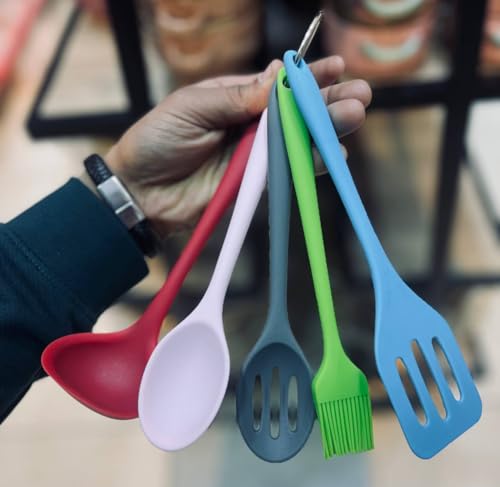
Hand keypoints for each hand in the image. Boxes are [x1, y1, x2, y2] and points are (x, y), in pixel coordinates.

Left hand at [104, 56, 371, 237]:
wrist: (143, 192)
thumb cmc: (158, 140)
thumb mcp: (192, 107)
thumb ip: (235, 97)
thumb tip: (277, 77)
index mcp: (235, 97)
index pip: (278, 85)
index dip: (307, 77)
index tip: (336, 67)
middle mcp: (251, 124)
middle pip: (297, 112)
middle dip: (328, 102)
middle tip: (359, 95)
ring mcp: (255, 154)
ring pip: (299, 140)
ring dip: (327, 130)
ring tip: (354, 116)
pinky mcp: (256, 183)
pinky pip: (288, 171)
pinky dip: (311, 164)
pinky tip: (334, 154)